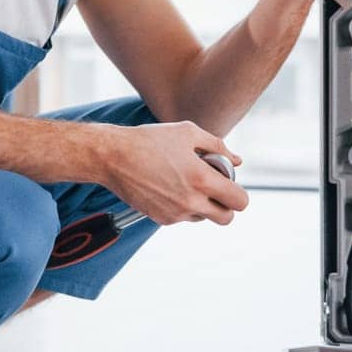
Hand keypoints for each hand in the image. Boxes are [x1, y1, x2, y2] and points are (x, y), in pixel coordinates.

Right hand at [97, 120, 248, 225]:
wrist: (112, 156)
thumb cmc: (150, 140)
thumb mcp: (187, 132)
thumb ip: (217, 146)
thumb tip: (236, 161)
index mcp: (202, 179)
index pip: (239, 201)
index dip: (238, 193)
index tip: (229, 184)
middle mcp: (191, 201)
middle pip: (226, 218)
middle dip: (225, 205)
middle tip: (214, 189)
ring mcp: (175, 213)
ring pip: (203, 218)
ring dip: (202, 206)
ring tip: (185, 183)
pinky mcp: (161, 219)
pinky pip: (182, 217)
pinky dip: (181, 206)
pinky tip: (168, 186)